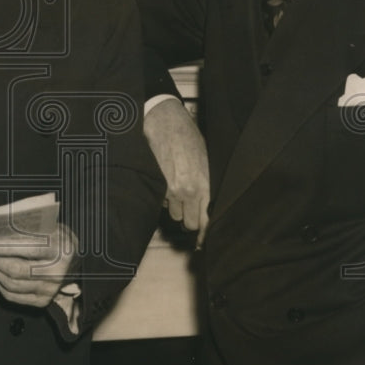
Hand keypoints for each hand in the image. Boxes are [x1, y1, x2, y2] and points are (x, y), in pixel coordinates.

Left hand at [0, 223, 77, 307]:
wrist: (75, 263)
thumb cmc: (58, 242)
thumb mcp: (50, 229)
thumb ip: (29, 229)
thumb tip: (0, 231)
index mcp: (61, 251)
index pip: (30, 250)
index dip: (7, 248)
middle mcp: (57, 273)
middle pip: (17, 270)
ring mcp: (49, 290)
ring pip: (12, 284)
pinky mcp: (42, 301)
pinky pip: (13, 296)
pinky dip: (0, 285)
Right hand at [143, 98, 209, 246]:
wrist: (164, 120)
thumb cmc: (188, 136)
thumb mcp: (206, 160)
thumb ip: (207, 185)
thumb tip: (208, 205)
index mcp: (205, 184)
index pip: (207, 221)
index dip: (205, 235)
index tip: (202, 243)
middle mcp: (188, 190)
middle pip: (188, 223)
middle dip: (189, 218)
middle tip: (189, 207)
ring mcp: (170, 189)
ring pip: (174, 214)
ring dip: (176, 207)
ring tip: (178, 189)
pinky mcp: (155, 184)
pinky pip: (162, 202)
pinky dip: (165, 197)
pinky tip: (167, 181)